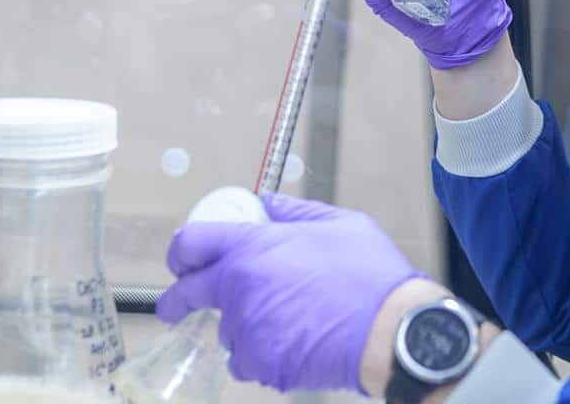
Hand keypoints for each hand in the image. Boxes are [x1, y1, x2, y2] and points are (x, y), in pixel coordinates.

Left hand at [156, 194, 421, 393]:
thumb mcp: (339, 223)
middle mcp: (241, 289)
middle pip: (188, 295)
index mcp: (254, 248)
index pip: (192, 243)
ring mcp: (249, 331)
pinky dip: (261, 354)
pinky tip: (293, 342)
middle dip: (178, 301)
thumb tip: (267, 203)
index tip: (181, 261)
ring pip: (227, 331)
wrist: (392, 330)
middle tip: (177, 306)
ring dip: (243, 326)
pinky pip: (246, 361)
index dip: (181, 251)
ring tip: (285, 320)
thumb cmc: (370, 275)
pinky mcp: (262, 365)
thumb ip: (295, 212)